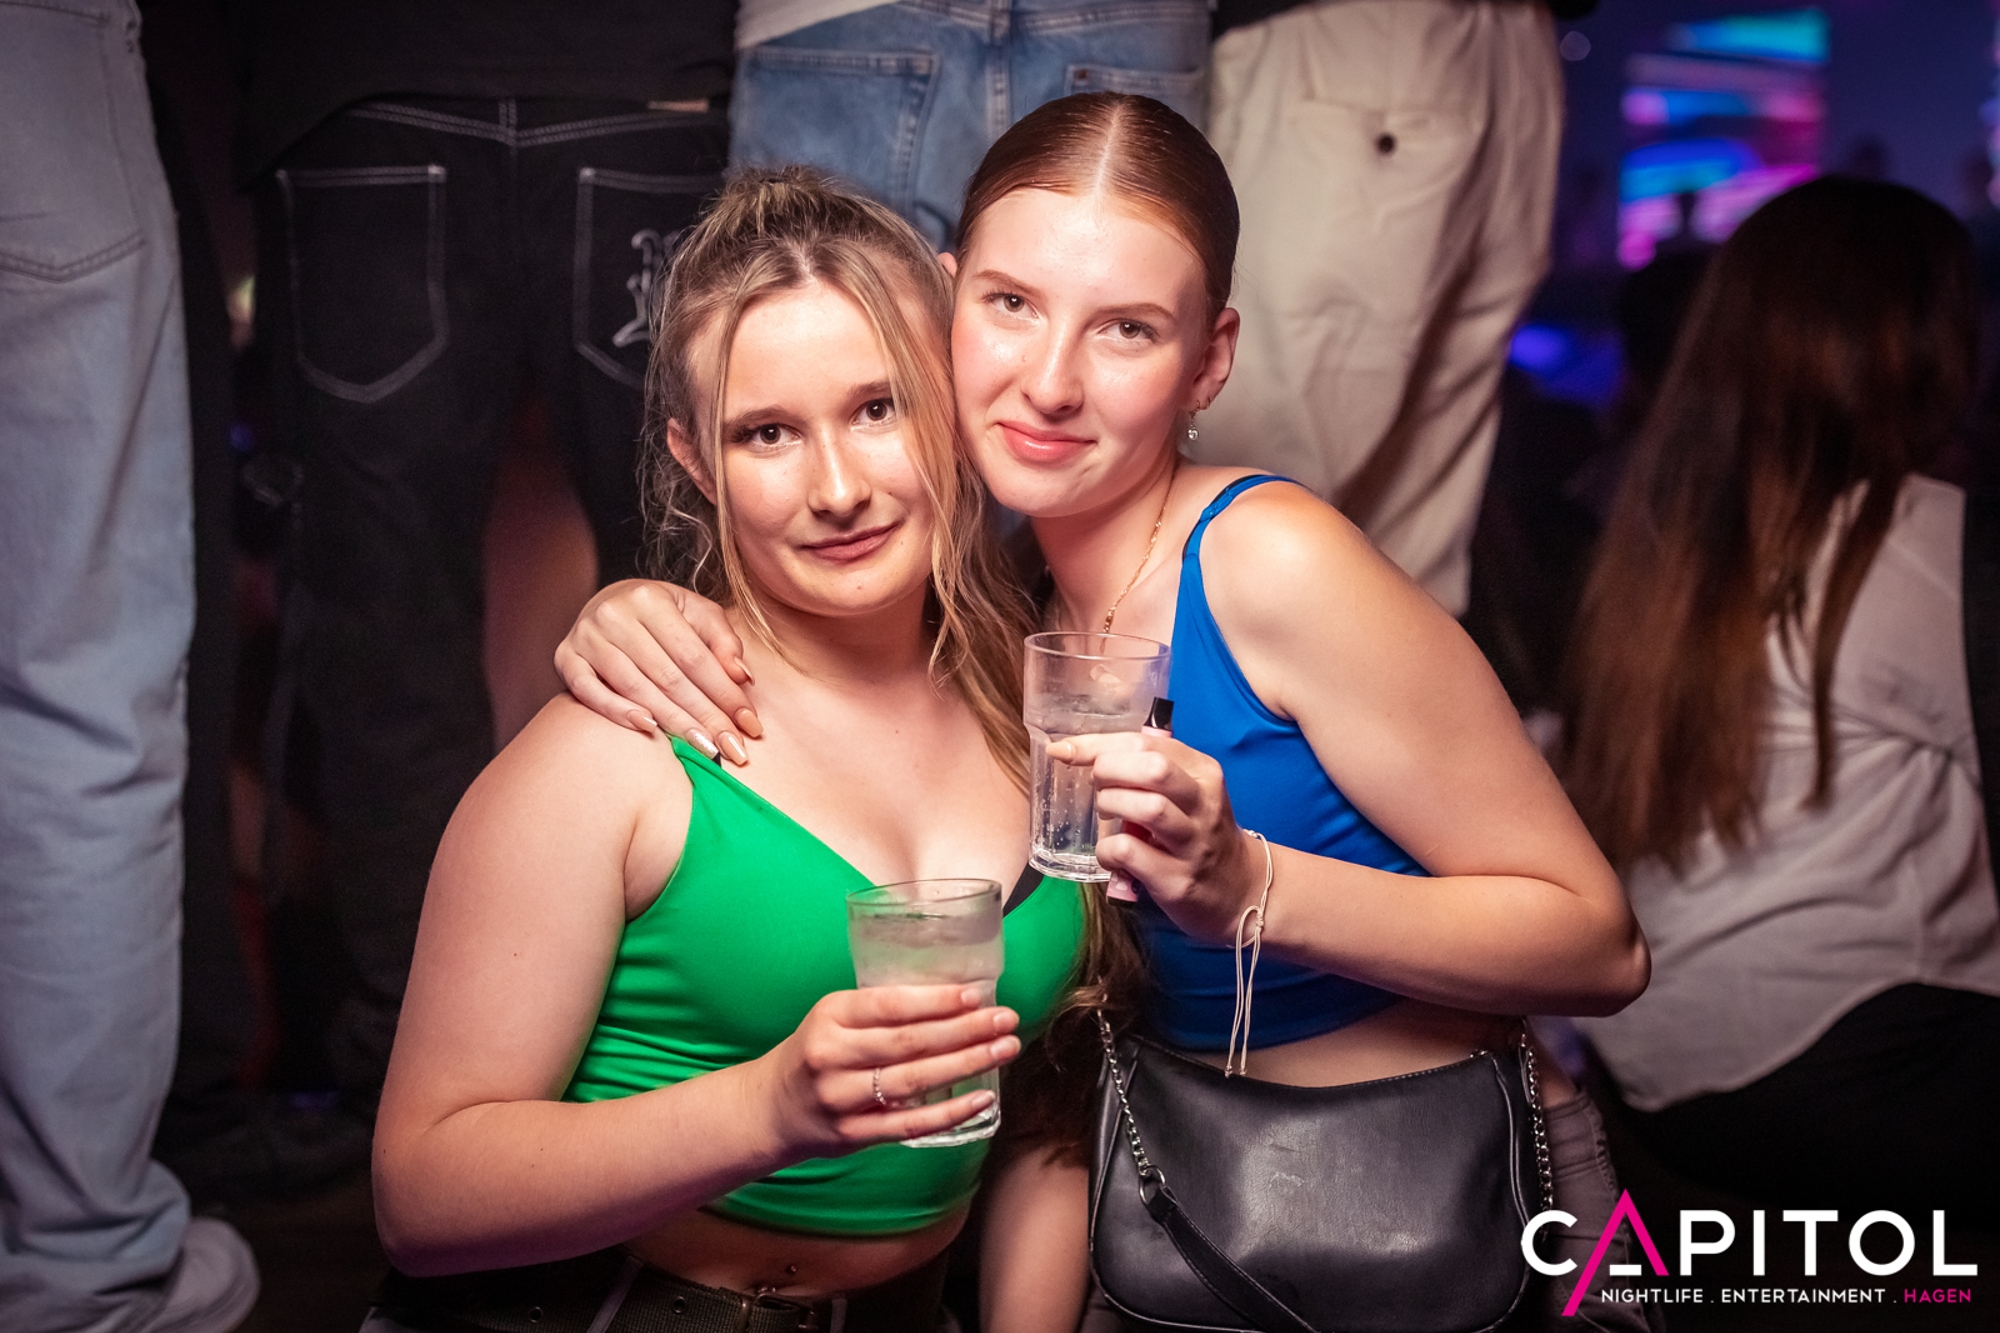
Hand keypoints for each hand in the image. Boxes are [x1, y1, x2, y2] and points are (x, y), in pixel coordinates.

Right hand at [554, 579, 762, 761]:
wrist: (606, 604)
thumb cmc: (660, 614)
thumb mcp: (696, 613)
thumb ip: (722, 640)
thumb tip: (742, 677)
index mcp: (649, 598)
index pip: (694, 656)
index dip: (725, 693)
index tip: (749, 723)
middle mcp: (613, 614)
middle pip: (668, 676)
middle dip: (706, 716)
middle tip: (733, 748)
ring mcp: (585, 637)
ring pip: (636, 688)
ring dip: (673, 723)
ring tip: (704, 747)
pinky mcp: (565, 658)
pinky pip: (590, 693)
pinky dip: (618, 712)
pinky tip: (649, 728)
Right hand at [759, 985, 1020, 1156]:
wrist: (770, 1108)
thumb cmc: (817, 1052)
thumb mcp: (835, 1018)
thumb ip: (882, 1011)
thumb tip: (957, 1000)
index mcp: (830, 1016)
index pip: (890, 1005)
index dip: (937, 1001)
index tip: (977, 996)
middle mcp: (832, 1055)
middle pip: (909, 1042)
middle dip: (965, 1030)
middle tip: (1007, 1020)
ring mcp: (841, 1099)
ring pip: (913, 1081)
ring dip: (966, 1064)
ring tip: (1004, 1049)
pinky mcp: (852, 1135)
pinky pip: (909, 1124)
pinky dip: (949, 1112)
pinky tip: (982, 1098)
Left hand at [1046, 733, 1263, 943]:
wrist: (1239, 890)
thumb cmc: (1198, 833)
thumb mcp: (1188, 791)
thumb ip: (1149, 770)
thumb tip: (1084, 751)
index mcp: (1203, 772)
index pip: (1146, 742)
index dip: (1098, 744)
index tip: (1064, 750)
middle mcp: (1204, 803)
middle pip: (1152, 769)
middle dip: (1109, 771)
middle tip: (1097, 785)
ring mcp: (1193, 843)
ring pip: (1147, 808)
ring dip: (1111, 806)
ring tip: (1106, 814)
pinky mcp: (1178, 879)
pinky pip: (1131, 853)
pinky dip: (1107, 849)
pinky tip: (1110, 853)